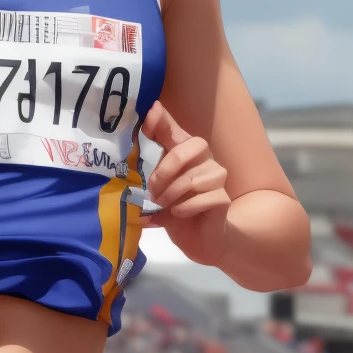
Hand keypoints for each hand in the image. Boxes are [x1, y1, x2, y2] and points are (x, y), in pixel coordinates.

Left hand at [141, 101, 229, 263]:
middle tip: (153, 193)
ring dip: (170, 196)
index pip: (173, 130)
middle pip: (184, 151)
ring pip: (190, 179)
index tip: (150, 112)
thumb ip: (147, 171)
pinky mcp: (222, 198)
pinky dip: (183, 210)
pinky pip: (199, 199)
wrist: (199, 240)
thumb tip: (130, 149)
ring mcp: (217, 177)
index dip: (162, 120)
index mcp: (186, 153)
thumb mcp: (157, 189)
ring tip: (163, 207)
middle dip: (163, 172)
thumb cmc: (176, 210)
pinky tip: (179, 215)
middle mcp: (205, 159)